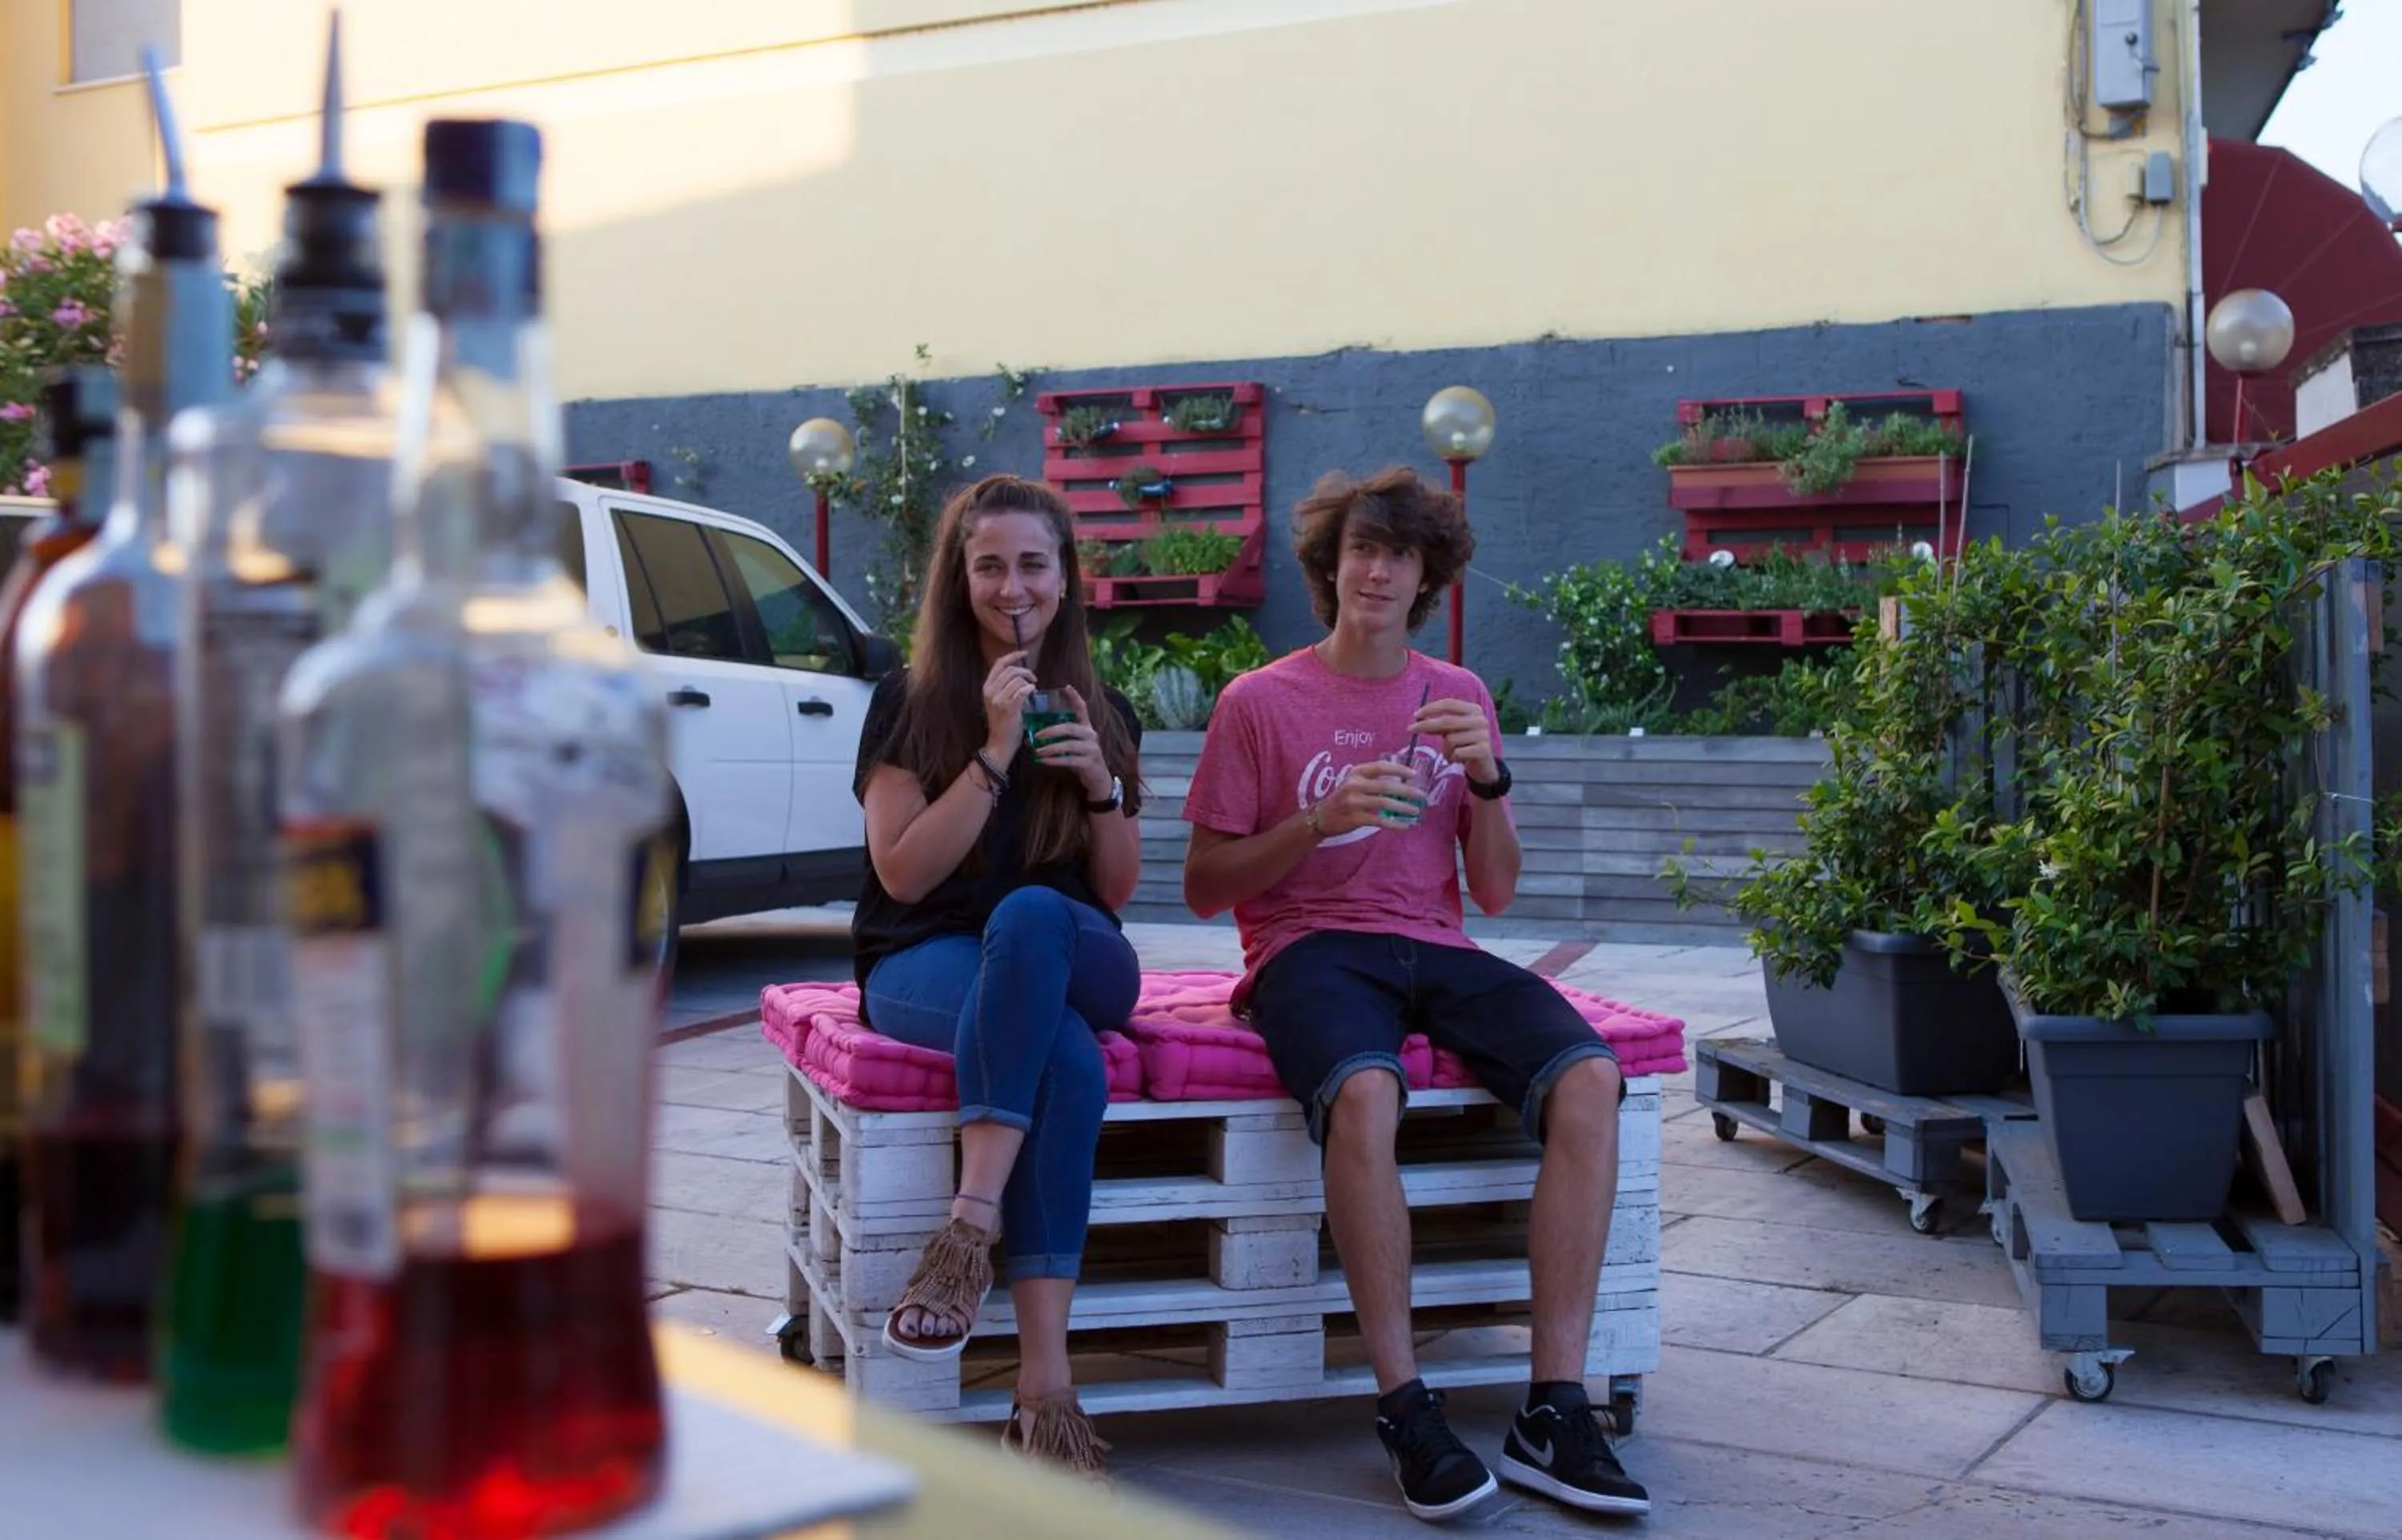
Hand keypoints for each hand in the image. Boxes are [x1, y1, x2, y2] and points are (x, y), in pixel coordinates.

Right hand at [982, 650, 1035, 757]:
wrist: (1000, 742)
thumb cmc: (1003, 721)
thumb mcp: (999, 700)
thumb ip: (1006, 685)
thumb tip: (1021, 672)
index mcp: (987, 687)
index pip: (999, 663)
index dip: (1013, 656)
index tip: (1025, 653)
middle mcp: (990, 691)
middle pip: (1011, 670)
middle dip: (1026, 671)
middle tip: (1034, 679)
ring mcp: (998, 700)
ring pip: (1018, 680)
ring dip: (1029, 682)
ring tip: (1032, 690)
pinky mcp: (1008, 708)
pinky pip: (1022, 691)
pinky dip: (1029, 689)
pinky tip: (1032, 692)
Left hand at [1035, 685, 1112, 801]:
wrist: (1097, 779)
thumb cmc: (1081, 759)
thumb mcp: (1072, 745)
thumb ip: (1059, 738)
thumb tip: (1032, 736)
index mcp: (1087, 728)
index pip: (1083, 709)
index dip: (1075, 698)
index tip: (1067, 687)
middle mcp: (1091, 736)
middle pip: (1071, 728)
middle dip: (1052, 730)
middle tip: (1037, 735)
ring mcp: (1092, 749)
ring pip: (1069, 745)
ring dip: (1051, 748)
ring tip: (1038, 751)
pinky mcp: (1090, 763)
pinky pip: (1070, 760)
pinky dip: (1055, 760)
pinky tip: (1044, 761)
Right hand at [1312, 760, 1420, 836]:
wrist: (1322, 816)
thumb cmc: (1343, 798)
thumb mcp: (1354, 783)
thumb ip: (1373, 780)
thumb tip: (1402, 782)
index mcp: (1356, 773)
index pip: (1381, 767)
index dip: (1399, 769)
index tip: (1414, 774)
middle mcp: (1354, 785)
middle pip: (1386, 786)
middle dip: (1407, 791)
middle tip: (1422, 795)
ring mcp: (1354, 802)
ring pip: (1385, 803)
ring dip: (1403, 807)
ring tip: (1416, 811)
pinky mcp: (1355, 818)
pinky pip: (1379, 820)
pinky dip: (1394, 823)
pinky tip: (1405, 825)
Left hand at [1412, 697, 1497, 783]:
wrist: (1483, 765)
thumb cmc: (1465, 744)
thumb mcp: (1453, 731)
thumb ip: (1439, 724)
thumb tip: (1418, 718)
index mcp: (1474, 709)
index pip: (1449, 704)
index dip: (1431, 708)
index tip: (1415, 715)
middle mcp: (1480, 720)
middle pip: (1447, 721)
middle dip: (1426, 725)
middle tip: (1410, 729)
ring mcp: (1483, 735)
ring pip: (1450, 740)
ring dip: (1445, 750)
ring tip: (1451, 754)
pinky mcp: (1483, 750)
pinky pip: (1457, 753)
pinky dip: (1452, 758)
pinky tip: (1458, 759)